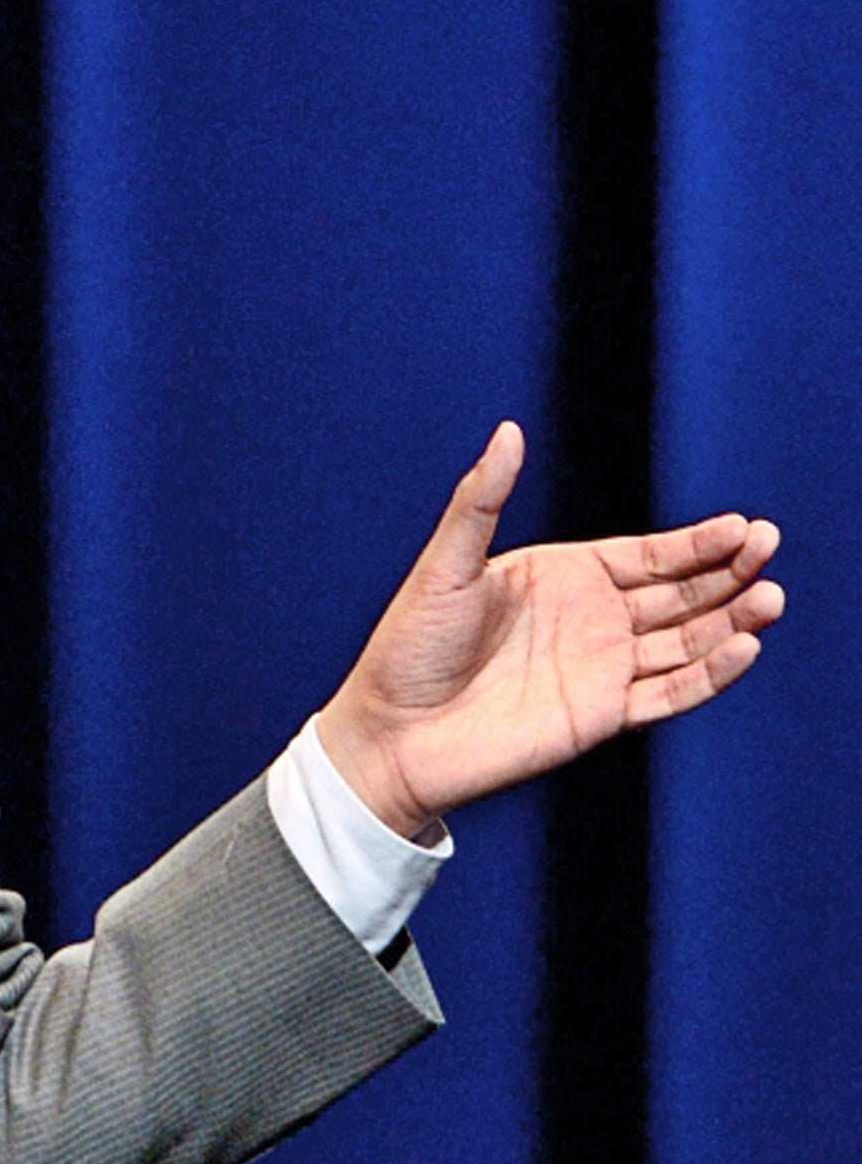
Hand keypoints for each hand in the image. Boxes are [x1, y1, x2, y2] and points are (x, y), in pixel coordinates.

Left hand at [315, 422, 783, 838]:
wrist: (392, 732)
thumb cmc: (408, 646)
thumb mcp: (445, 564)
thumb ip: (480, 499)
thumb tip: (507, 431)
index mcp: (562, 576)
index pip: (648, 555)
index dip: (696, 542)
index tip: (743, 526)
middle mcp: (591, 619)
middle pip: (680, 593)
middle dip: (728, 571)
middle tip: (769, 547)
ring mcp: (601, 669)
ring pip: (687, 641)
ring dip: (732, 620)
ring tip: (771, 597)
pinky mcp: (602, 716)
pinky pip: (670, 693)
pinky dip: (711, 674)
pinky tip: (743, 648)